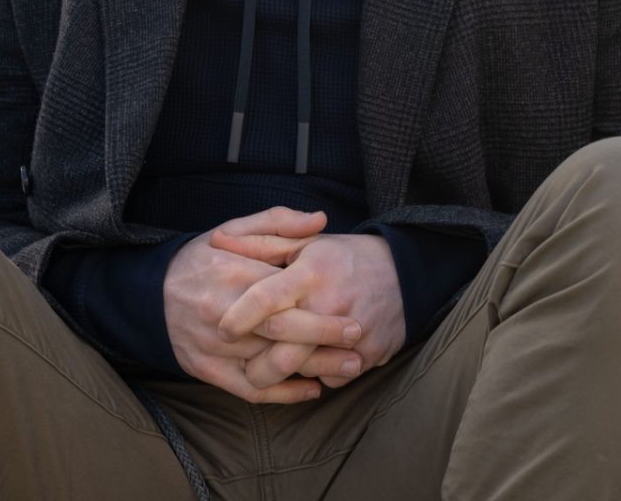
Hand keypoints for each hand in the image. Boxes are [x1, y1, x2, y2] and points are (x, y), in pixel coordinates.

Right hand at [163, 208, 363, 402]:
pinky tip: (311, 388)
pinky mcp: (207, 370)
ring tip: (347, 369)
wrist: (149, 294)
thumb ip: (278, 223)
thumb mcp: (233, 230)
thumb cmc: (201, 259)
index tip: (354, 317)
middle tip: (358, 345)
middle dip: (324, 341)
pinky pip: (249, 389)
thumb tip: (321, 220)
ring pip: (269, 364)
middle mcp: (223, 312)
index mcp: (233, 273)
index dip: (321, 311)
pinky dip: (283, 393)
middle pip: (280, 333)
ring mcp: (214, 346)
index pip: (283, 296)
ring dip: (312, 369)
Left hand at [211, 232, 406, 389]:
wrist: (403, 273)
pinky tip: (315, 358)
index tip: (223, 329)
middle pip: (283, 350)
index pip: (265, 300)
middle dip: (256, 364)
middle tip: (243, 363)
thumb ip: (259, 242)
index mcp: (310, 273)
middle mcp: (331, 305)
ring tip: (275, 360)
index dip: (239, 318)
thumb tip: (217, 240)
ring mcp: (353, 335)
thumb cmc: (342, 257)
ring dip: (286, 372)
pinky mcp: (369, 356)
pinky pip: (331, 380)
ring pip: (304, 371)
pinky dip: (318, 375)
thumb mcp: (303, 242)